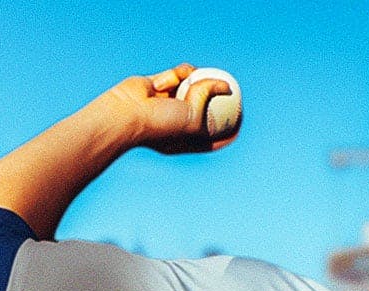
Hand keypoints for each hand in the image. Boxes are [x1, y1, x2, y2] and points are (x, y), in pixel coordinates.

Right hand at [99, 63, 235, 153]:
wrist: (127, 113)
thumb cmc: (160, 125)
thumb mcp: (193, 118)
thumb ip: (209, 98)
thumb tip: (226, 86)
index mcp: (187, 139)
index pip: (213, 138)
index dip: (228, 131)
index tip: (242, 122)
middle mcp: (177, 122)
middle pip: (203, 108)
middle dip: (213, 99)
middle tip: (228, 89)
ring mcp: (167, 103)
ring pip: (191, 85)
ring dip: (193, 80)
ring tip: (188, 80)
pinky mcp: (157, 85)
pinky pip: (176, 74)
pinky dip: (177, 73)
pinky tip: (174, 76)